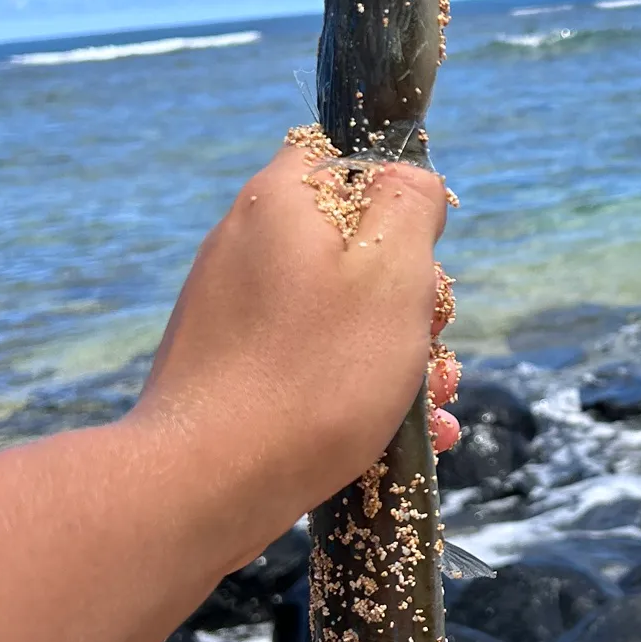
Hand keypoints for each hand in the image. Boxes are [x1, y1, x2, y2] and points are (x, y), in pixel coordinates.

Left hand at [134, 143, 457, 561]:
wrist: (207, 482)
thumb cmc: (313, 375)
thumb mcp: (391, 274)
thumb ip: (409, 206)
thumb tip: (409, 178)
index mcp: (281, 203)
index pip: (346, 159)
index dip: (399, 205)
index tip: (423, 266)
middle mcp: (247, 245)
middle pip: (352, 249)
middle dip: (411, 303)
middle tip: (434, 352)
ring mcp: (230, 312)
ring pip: (338, 317)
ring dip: (396, 359)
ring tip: (429, 414)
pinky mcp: (226, 371)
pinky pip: (308, 364)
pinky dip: (353, 392)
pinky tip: (393, 440)